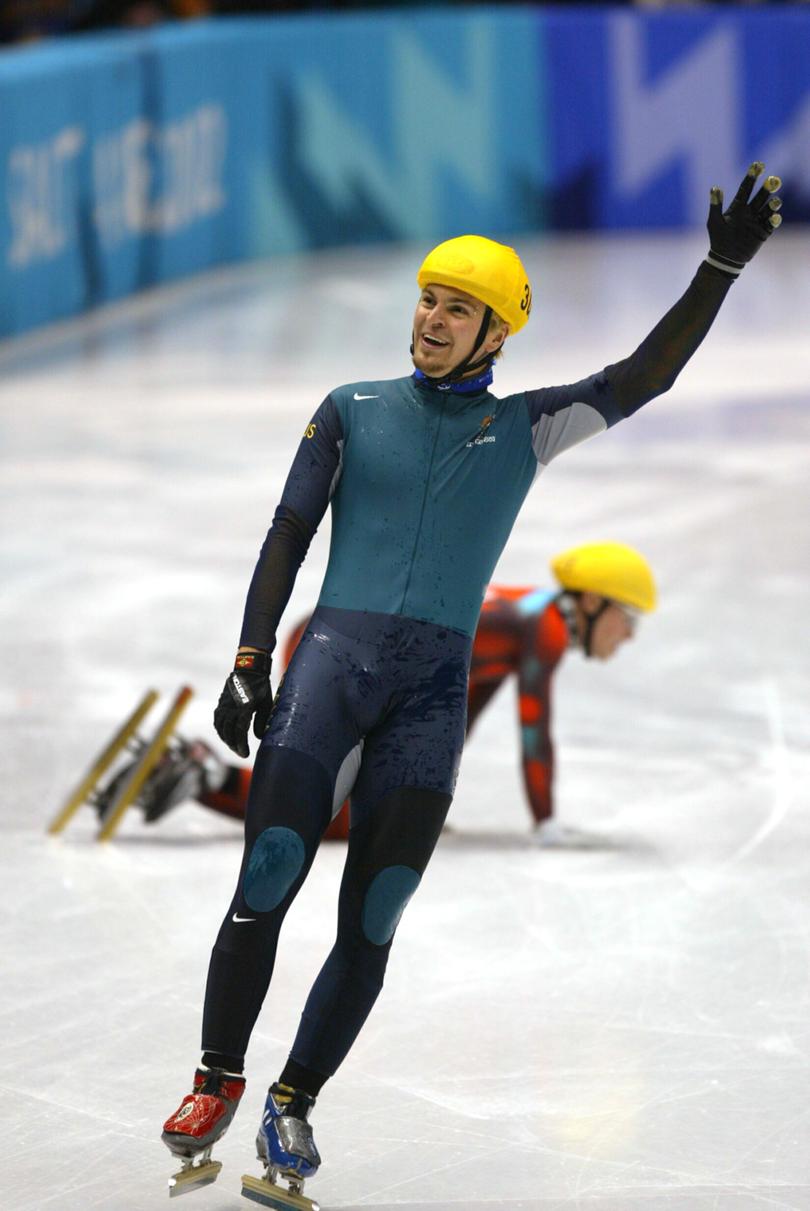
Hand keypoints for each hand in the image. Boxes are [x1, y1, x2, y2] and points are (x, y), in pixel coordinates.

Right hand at [213, 651, 272, 757]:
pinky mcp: (221, 703)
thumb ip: (262, 721)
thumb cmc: (261, 686)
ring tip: (234, 746)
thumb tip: (259, 737)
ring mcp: (224, 705)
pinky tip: (225, 735)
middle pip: (229, 732)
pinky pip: (217, 720)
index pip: (240, 732)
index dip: (241, 745)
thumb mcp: (266, 703)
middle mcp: (231, 707)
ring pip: (220, 727)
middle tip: (242, 752)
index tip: (245, 754)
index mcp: (244, 707)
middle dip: (234, 745)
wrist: (249, 668)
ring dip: (226, 739)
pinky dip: (220, 730)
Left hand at [706, 162, 781, 276]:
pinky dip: (774, 219)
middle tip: (773, 180)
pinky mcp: (763, 232)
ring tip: (775, 202)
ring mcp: (757, 221)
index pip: (746, 188)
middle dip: (767, 188)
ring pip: (769, 208)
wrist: (725, 258)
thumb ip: (715, 205)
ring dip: (773, 203)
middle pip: (761, 196)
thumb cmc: (718, 239)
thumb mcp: (714, 221)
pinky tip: (774, 217)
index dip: (752, 176)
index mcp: (738, 206)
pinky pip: (771, 224)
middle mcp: (750, 211)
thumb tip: (715, 188)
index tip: (758, 164)